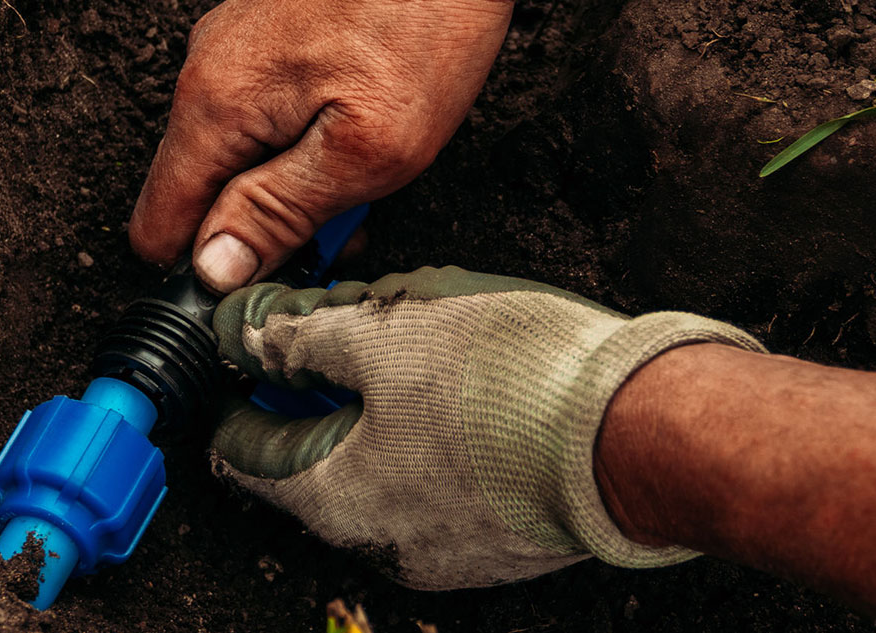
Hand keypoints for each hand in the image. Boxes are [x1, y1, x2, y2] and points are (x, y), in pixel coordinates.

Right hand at [129, 0, 589, 292]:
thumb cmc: (420, 15)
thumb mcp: (363, 149)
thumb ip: (280, 212)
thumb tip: (216, 269)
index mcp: (214, 108)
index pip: (159, 225)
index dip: (208, 272)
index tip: (268, 284)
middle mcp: (209, 71)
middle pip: (205, 192)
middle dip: (268, 227)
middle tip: (347, 228)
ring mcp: (241, 45)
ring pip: (244, 151)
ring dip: (299, 181)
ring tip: (370, 173)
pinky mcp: (278, 28)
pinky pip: (272, 109)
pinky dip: (313, 136)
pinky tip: (370, 124)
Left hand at [206, 267, 764, 588]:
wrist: (638, 434)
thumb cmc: (512, 385)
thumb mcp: (384, 331)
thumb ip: (300, 333)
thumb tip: (244, 330)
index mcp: (333, 499)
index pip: (244, 454)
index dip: (237, 392)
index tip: (243, 352)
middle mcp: (382, 543)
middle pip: (318, 460)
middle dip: (321, 391)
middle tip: (337, 327)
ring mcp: (449, 548)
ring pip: (387, 467)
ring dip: (384, 409)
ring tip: (419, 342)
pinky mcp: (506, 535)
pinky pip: (447, 479)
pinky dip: (439, 434)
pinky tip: (472, 383)